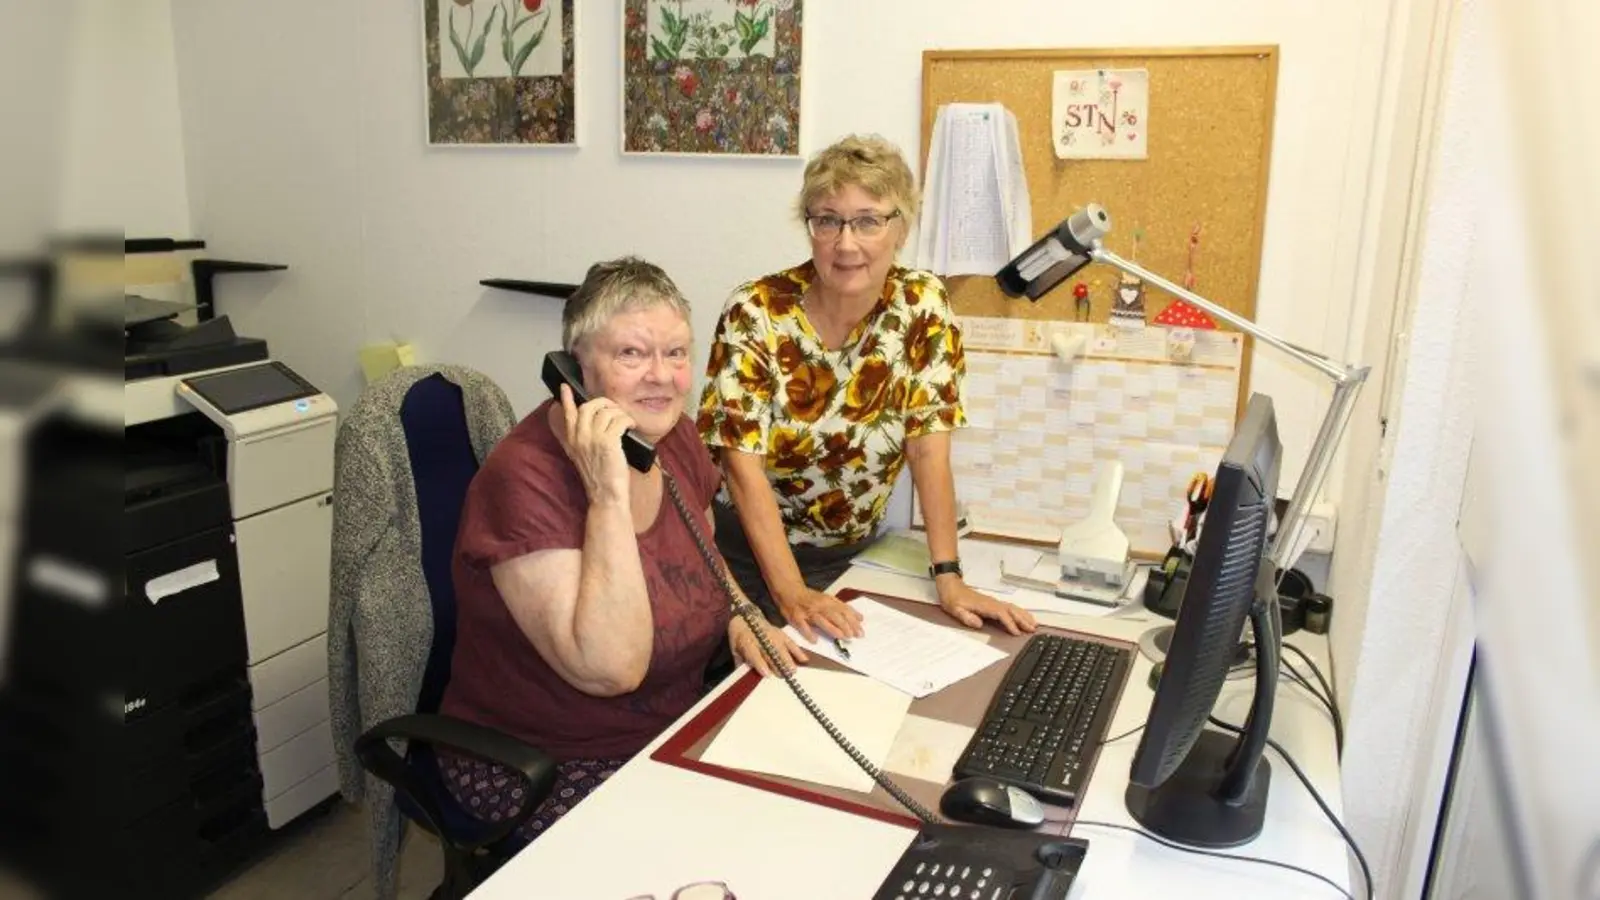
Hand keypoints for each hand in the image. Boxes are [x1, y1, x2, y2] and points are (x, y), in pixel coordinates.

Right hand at [558, 383, 634, 503]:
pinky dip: (627, 420)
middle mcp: (579, 438)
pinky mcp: (608, 442)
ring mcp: (592, 439)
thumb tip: (593, 422)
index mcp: (571, 441)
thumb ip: (582, 440)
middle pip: (588, 407)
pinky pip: (619, 420)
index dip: (567, 399)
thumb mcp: (583, 457)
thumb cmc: (600, 478)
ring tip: (625, 421)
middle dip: (603, 403)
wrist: (606, 496)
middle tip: (614, 409)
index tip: (565, 387)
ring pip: (605, 411)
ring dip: (619, 412)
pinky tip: (631, 427)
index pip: (567, 415)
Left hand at [729, 614, 807, 676]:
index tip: (767, 674)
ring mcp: (772, 633)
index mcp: (746, 641)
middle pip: (770, 651)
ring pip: (781, 646)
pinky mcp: (780, 633)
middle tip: (783, 676)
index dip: (760, 664)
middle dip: (777, 663)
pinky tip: (804, 659)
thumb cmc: (739, 638)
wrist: (744, 617)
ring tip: (793, 671)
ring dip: (788, 659)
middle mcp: (760, 636)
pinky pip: (790, 642)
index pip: (754, 653)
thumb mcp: (735, 651)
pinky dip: (797, 650)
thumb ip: (741, 664)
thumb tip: (744, 680)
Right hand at [775, 586, 863, 642]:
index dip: (852, 621)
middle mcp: (819, 605)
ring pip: (821, 620)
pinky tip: (814, 640)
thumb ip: (844, 609)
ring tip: (841, 636)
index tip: (860, 630)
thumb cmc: (810, 598)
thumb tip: (860, 618)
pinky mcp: (796, 617)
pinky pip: (802, 625)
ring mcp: (808, 611)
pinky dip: (808, 632)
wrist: (790, 590)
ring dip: (832, 628)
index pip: (843, 610)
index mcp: (828, 601)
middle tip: (853, 635)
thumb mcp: (829, 600)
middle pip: (834, 615)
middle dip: (845, 625)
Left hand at [936, 577, 1036, 634]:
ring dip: (1024, 615)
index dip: (1009, 623)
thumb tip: (979, 623)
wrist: (951, 586)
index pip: (1001, 614)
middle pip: (1011, 610)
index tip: (1017, 632)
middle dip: (1022, 620)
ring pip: (1012, 608)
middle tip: (1032, 629)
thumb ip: (967, 617)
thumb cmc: (953, 598)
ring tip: (1034, 624)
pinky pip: (1009, 607)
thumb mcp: (955, 609)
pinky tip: (1023, 616)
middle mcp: (992, 602)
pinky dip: (1019, 612)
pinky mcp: (993, 602)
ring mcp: (993, 602)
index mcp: (984, 605)